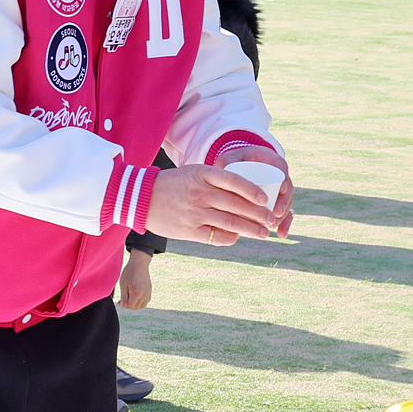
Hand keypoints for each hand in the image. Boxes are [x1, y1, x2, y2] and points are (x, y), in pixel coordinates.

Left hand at [118, 248, 153, 309]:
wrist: (139, 264)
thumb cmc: (129, 272)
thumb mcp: (123, 284)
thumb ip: (124, 296)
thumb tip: (123, 306)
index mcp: (136, 293)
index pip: (130, 306)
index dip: (124, 305)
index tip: (119, 301)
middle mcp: (144, 294)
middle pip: (136, 307)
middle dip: (128, 306)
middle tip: (123, 300)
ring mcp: (148, 293)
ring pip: (142, 306)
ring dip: (135, 305)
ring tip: (129, 298)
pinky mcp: (150, 291)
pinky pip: (146, 301)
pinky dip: (140, 302)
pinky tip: (135, 296)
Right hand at [146, 163, 273, 244]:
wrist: (141, 198)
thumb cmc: (173, 184)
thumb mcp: (194, 173)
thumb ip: (217, 181)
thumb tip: (246, 194)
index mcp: (203, 174)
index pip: (234, 181)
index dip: (253, 190)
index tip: (266, 199)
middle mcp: (200, 193)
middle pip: (237, 205)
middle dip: (258, 214)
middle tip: (271, 220)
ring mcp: (195, 212)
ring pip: (231, 222)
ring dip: (251, 229)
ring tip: (263, 232)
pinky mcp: (189, 230)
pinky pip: (216, 237)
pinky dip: (231, 238)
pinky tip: (238, 237)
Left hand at [214, 142, 294, 237]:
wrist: (235, 165)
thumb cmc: (229, 161)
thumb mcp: (227, 159)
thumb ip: (224, 165)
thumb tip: (223, 180)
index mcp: (267, 157)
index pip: (280, 165)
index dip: (284, 178)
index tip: (282, 189)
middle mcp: (276, 172)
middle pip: (286, 187)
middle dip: (284, 202)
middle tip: (276, 213)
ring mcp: (278, 187)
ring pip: (286, 200)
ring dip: (284, 214)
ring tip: (273, 225)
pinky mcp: (276, 199)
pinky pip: (284, 211)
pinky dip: (284, 223)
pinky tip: (281, 234)